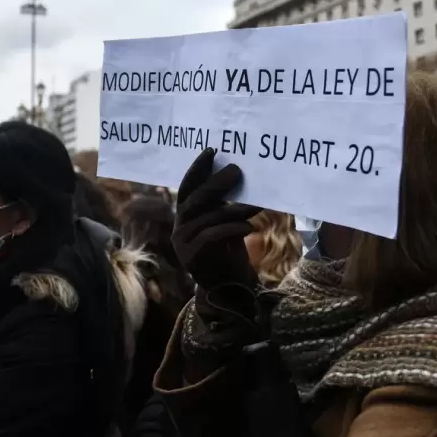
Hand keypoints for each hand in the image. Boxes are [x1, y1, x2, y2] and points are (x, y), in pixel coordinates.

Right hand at [172, 148, 260, 289]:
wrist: (226, 286)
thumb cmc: (228, 249)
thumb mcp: (225, 221)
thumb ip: (224, 203)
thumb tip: (237, 173)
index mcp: (186, 214)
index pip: (187, 186)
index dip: (197, 168)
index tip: (212, 150)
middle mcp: (180, 225)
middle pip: (194, 199)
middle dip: (215, 183)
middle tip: (236, 171)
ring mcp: (183, 242)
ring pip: (206, 218)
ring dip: (233, 209)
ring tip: (256, 204)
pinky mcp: (191, 256)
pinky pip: (210, 237)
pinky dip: (230, 229)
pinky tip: (248, 226)